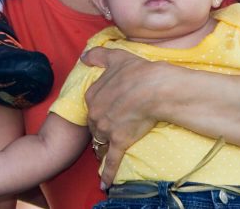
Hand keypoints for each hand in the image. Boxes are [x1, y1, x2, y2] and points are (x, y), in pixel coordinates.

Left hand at [81, 46, 163, 188]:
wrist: (156, 88)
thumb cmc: (138, 71)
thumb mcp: (115, 57)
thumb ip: (97, 56)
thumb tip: (84, 55)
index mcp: (92, 95)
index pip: (92, 107)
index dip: (100, 110)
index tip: (106, 112)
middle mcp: (95, 114)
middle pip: (95, 126)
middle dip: (101, 128)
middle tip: (110, 130)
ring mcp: (106, 130)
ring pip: (101, 142)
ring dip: (103, 147)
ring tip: (107, 152)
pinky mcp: (119, 142)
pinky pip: (111, 161)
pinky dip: (107, 174)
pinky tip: (105, 185)